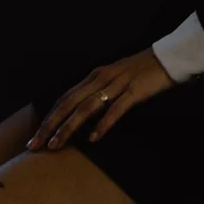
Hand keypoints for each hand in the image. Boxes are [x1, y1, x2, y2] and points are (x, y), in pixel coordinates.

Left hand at [25, 48, 174, 151]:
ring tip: (56, 145)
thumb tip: (81, 117)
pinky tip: (94, 138)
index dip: (48, 118)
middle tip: (34, 146)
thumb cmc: (141, 72)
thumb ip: (98, 94)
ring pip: (87, 107)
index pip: (64, 98)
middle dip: (49, 125)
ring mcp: (118, 84)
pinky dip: (103, 123)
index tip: (35, 138)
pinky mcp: (135, 90)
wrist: (168, 57)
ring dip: (69, 127)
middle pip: (69, 103)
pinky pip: (116, 109)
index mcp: (94, 76)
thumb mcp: (114, 80)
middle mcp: (101, 78)